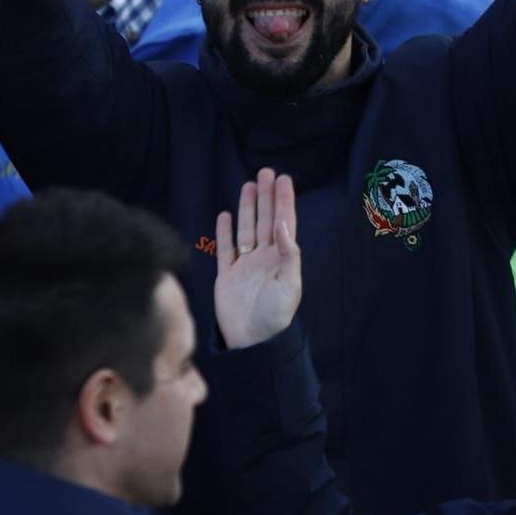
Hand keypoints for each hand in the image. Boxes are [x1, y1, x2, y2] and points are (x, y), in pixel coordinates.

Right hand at [214, 169, 301, 349]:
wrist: (251, 342)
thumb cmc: (275, 316)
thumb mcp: (289, 285)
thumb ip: (288, 254)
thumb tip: (282, 225)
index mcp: (281, 259)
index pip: (283, 223)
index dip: (283, 201)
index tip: (283, 179)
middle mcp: (263, 259)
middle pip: (265, 220)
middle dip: (266, 197)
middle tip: (266, 172)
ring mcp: (244, 266)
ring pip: (246, 230)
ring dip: (248, 208)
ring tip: (249, 185)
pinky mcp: (227, 276)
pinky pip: (225, 249)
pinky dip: (225, 232)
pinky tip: (226, 216)